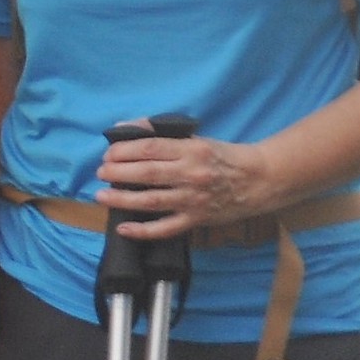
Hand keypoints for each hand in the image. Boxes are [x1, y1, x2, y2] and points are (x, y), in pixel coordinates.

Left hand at [97, 129, 278, 239]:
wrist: (258, 180)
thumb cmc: (222, 157)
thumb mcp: (196, 138)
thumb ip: (162, 135)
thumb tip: (128, 128)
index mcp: (191, 150)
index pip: (151, 148)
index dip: (125, 151)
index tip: (109, 154)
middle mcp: (191, 174)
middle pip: (147, 174)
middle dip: (118, 173)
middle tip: (102, 173)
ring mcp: (193, 200)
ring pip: (152, 201)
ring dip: (123, 199)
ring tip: (102, 196)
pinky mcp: (196, 220)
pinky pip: (166, 228)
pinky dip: (143, 231)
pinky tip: (123, 229)